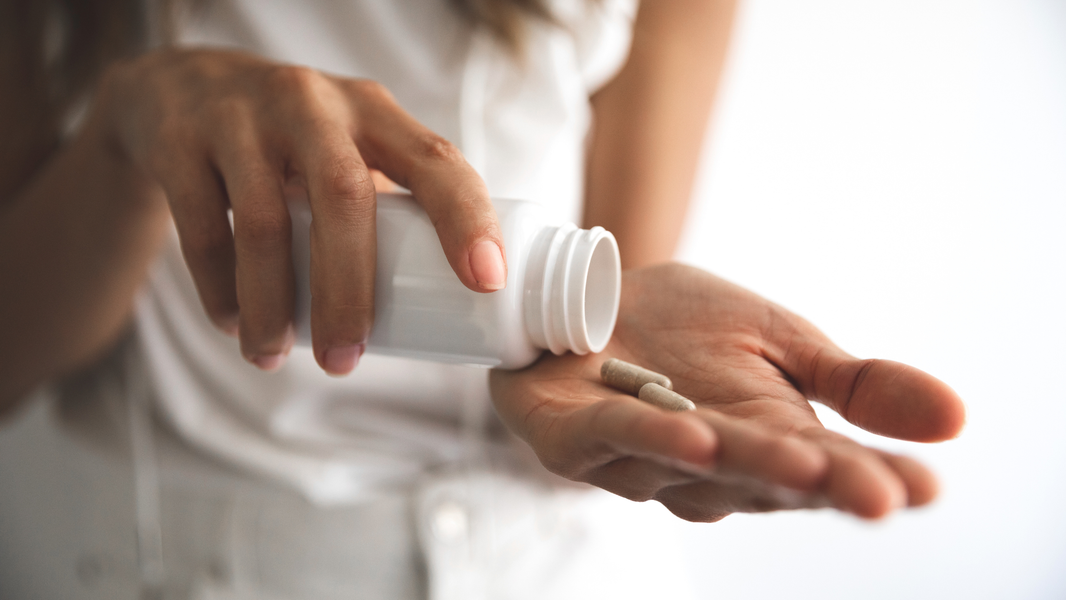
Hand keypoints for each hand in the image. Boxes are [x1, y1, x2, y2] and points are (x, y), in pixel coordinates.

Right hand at [92, 48, 505, 373]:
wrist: (182, 87)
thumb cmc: (296, 139)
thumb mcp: (351, 145)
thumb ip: (391, 202)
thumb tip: (446, 307)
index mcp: (374, 112)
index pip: (437, 160)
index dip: (467, 219)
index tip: (486, 283)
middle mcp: (313, 104)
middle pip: (344, 197)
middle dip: (349, 292)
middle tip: (344, 361)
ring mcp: (242, 117)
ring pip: (264, 224)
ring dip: (274, 306)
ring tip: (276, 355)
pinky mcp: (180, 142)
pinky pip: (204, 230)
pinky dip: (219, 290)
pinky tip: (233, 324)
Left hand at [490, 264, 964, 520]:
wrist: (590, 295)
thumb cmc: (684, 328)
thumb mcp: (782, 341)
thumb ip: (853, 384)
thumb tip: (956, 416)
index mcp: (763, 445)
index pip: (824, 473)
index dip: (870, 482)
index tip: (924, 488)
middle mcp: (705, 467)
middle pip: (767, 480)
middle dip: (819, 484)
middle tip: (878, 492)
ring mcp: (636, 458)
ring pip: (695, 467)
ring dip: (744, 463)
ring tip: (798, 459)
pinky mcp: (572, 438)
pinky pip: (613, 439)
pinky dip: (653, 436)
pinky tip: (696, 433)